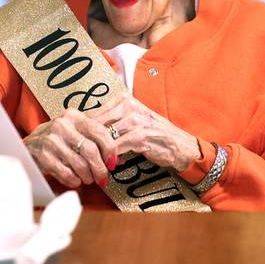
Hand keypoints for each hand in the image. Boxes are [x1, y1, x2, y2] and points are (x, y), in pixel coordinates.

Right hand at [23, 108, 113, 188]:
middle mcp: (62, 125)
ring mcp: (51, 140)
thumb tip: (119, 160)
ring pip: (80, 164)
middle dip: (100, 168)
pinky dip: (74, 181)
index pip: (99, 131)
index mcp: (73, 116)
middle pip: (90, 150)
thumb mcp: (76, 133)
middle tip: (102, 178)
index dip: (110, 149)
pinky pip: (67, 174)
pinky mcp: (43, 156)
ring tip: (87, 178)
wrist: (30, 145)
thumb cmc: (59, 140)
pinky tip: (75, 180)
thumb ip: (96, 142)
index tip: (112, 162)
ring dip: (87, 176)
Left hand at [85, 93, 201, 171]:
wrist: (181, 146)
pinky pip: (115, 147)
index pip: (94, 113)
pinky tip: (113, 164)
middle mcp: (128, 106)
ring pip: (104, 136)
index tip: (83, 143)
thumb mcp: (132, 120)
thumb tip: (86, 126)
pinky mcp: (140, 136)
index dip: (85, 131)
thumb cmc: (153, 134)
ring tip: (98, 161)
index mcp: (124, 100)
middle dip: (89, 142)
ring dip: (99, 152)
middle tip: (87, 156)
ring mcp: (135, 120)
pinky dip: (111, 157)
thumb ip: (112, 120)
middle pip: (96, 124)